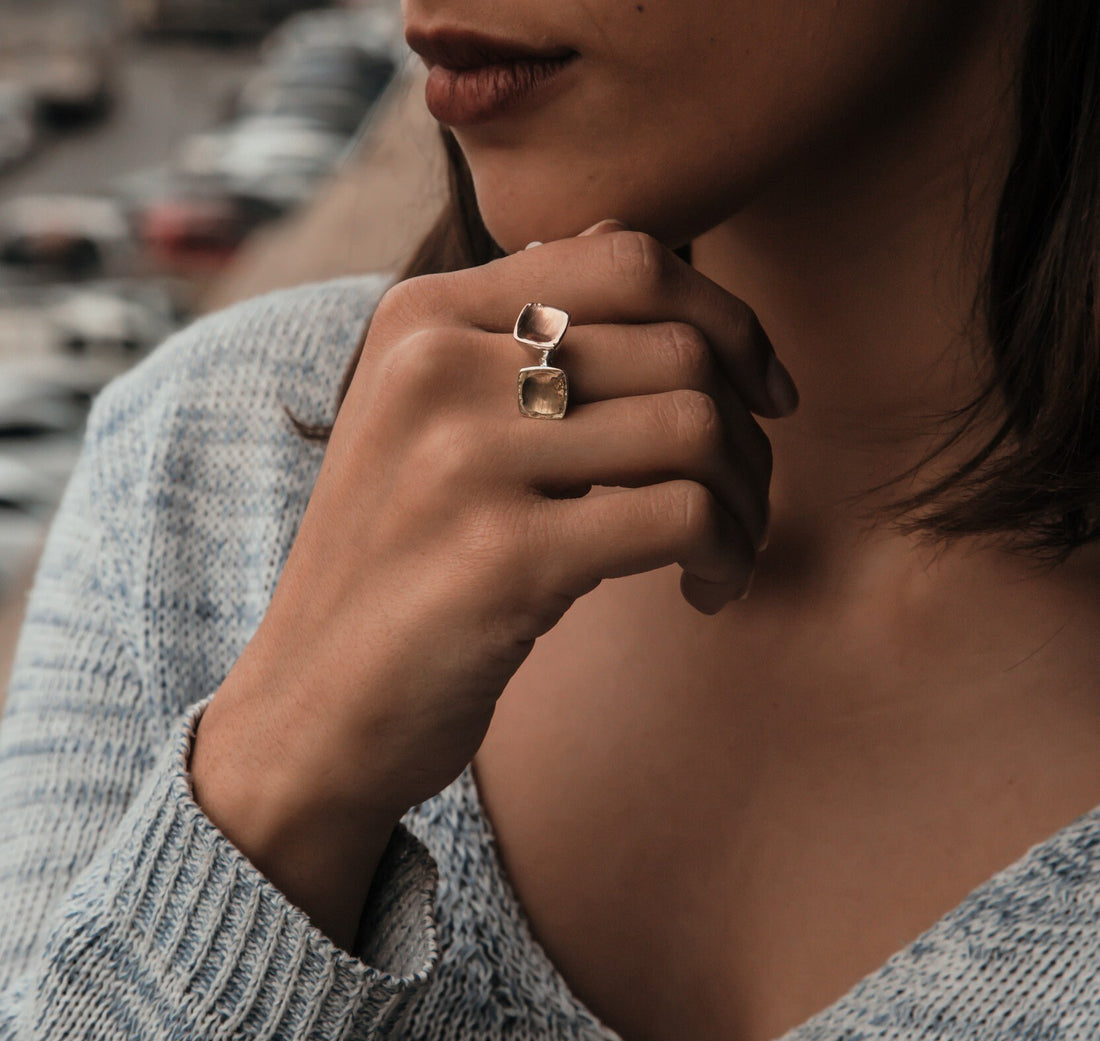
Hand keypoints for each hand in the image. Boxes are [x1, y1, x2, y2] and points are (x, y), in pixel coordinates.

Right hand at [191, 222, 796, 946]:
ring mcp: (462, 461)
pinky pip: (683, 515)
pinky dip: (728, 553)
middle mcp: (434, 368)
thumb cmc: (398, 566)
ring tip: (724, 551)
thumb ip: (514, 333)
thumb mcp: (427, 423)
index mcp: (421, 318)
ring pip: (693, 425)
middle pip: (678, 347)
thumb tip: (631, 240)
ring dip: (745, 498)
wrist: (311, 708)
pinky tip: (708, 590)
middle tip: (741, 498)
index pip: (628, 256)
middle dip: (746, 431)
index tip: (763, 392)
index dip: (728, 318)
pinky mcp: (501, 559)